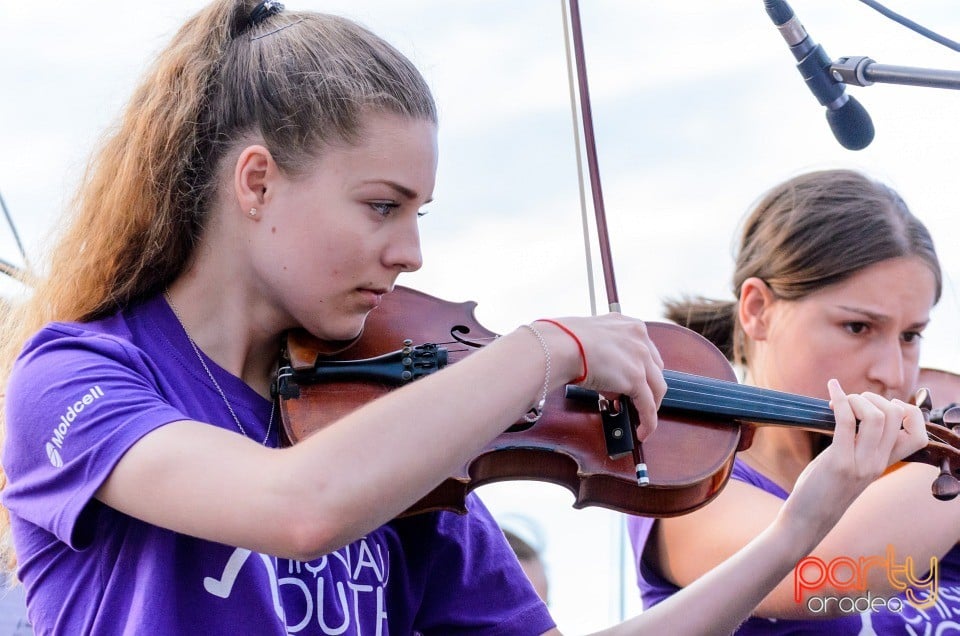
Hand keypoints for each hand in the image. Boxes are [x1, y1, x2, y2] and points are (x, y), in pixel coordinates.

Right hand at [536, 313, 666, 440]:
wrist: (561, 345)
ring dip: (650, 406)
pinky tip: (642, 431)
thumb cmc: (564, 340)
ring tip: (641, 420)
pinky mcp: (636, 378)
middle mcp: (640, 339)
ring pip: (656, 389)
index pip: (646, 351)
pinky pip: (648, 406)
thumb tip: (605, 381)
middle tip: (633, 400)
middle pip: (655, 370)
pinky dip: (647, 421)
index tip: (635, 381)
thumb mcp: (593, 340)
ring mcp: (640, 358)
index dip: (642, 370)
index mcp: (630, 325)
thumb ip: (604, 355)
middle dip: (647, 387)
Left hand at [779, 379, 927, 534]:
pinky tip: (831, 388)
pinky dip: (838, 399)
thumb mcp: (851, 466)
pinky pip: (845, 421)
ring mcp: (861, 464)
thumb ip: (859, 445)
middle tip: (851, 402)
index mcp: (884, 463)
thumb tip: (854, 412)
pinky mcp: (839, 463)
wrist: (808, 520)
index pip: (919, 435)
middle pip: (897, 416)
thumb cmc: (824, 488)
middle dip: (874, 397)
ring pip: (875, 416)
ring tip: (839, 401)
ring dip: (856, 398)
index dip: (908, 411)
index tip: (880, 405)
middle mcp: (878, 463)